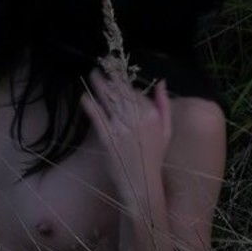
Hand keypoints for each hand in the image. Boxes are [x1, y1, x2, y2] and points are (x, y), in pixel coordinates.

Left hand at [80, 65, 171, 191]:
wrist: (142, 184)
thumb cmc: (154, 157)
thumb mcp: (166, 130)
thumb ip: (164, 105)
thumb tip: (161, 82)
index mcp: (152, 115)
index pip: (135, 92)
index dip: (123, 83)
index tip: (115, 74)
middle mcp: (138, 119)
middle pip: (120, 92)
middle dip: (110, 77)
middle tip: (102, 65)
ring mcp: (122, 129)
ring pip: (109, 101)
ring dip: (99, 85)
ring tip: (93, 74)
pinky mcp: (109, 139)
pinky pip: (99, 119)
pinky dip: (91, 106)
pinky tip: (85, 97)